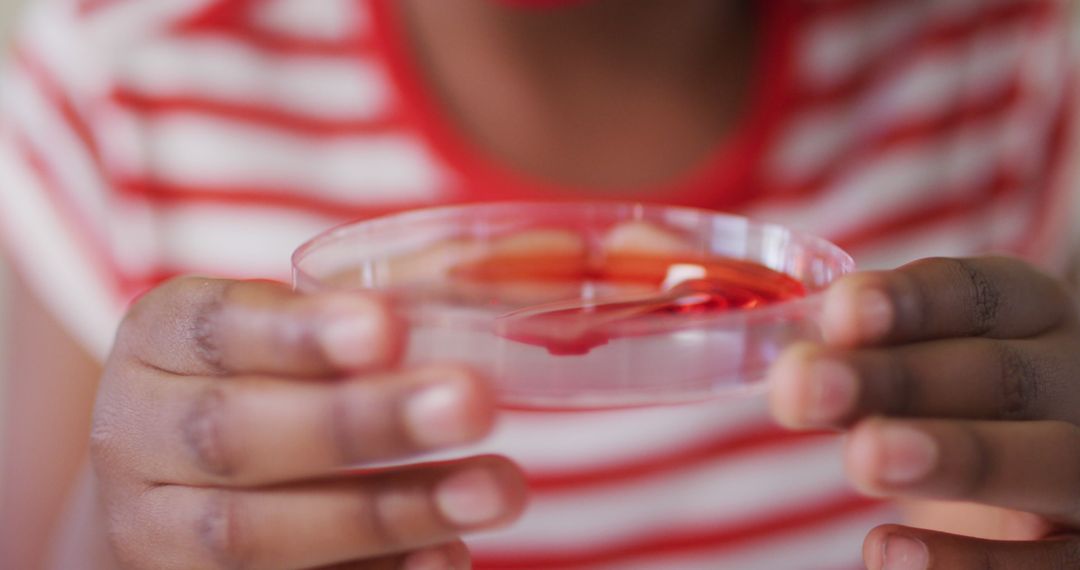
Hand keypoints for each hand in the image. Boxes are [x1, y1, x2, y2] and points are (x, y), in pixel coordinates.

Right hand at [90, 278, 525, 568]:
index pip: (215, 329)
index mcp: (158, 344)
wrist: (176, 490)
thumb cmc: (258, 384)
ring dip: (387, 510)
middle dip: (358, 421)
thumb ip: (343, 328)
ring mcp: (154, 533)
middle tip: (470, 402)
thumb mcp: (273, 335)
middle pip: (234, 434)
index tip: (387, 328)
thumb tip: (472, 311)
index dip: (297, 333)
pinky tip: (448, 555)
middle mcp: (135, 437)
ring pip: (254, 533)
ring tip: (494, 488)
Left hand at [767, 257, 1079, 568]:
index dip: (912, 300)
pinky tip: (887, 552)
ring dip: (953, 456)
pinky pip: (1051, 564)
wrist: (1032, 496)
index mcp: (1034, 317)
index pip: (981, 293)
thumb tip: (790, 369)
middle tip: (803, 387)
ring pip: (1049, 458)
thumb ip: (862, 363)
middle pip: (1000, 374)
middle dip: (898, 379)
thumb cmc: (951, 411)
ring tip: (862, 457)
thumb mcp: (915, 372)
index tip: (839, 311)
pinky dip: (976, 563)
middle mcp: (1075, 382)